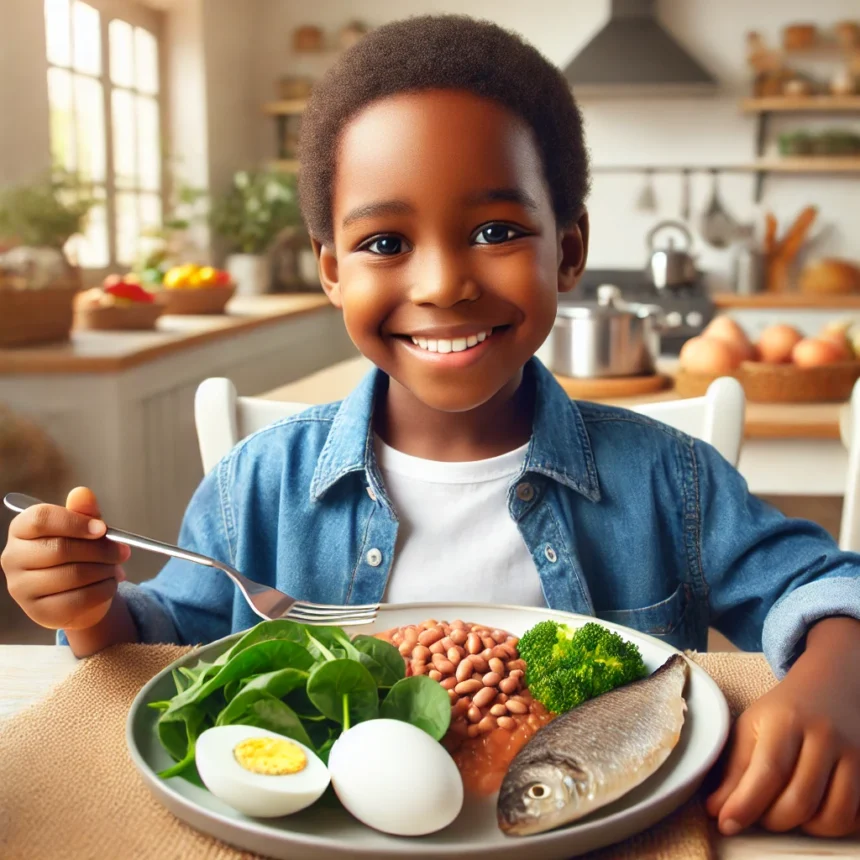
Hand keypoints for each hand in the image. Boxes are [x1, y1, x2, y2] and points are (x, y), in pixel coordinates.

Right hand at [1, 487, 129, 631]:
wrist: (80, 594)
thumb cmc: (79, 554)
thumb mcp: (84, 529)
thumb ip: (84, 512)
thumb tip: (82, 493)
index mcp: (21, 530)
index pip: (40, 519)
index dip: (75, 522)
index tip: (102, 529)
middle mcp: (13, 558)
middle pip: (60, 549)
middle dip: (100, 550)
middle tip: (122, 551)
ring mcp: (22, 588)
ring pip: (73, 575)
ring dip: (105, 570)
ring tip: (115, 568)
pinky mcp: (39, 612)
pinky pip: (79, 599)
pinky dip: (104, 590)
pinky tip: (109, 584)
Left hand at [707, 619, 859, 837]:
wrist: (834, 684)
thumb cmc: (786, 709)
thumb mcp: (753, 726)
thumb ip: (736, 769)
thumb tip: (715, 810)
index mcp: (787, 721)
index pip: (767, 772)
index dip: (745, 804)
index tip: (726, 824)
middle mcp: (825, 737)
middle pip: (799, 800)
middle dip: (772, 821)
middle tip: (757, 815)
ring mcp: (855, 755)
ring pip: (833, 816)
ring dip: (804, 828)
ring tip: (786, 811)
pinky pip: (856, 816)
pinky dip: (834, 825)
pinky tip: (815, 811)